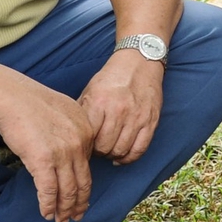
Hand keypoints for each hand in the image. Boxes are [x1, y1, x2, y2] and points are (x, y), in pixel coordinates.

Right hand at [0, 82, 97, 221]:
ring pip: (68, 190)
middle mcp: (79, 144)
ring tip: (62, 221)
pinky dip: (48, 204)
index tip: (81, 197)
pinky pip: (48, 190)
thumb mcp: (64, 111)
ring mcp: (63, 154)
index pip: (87, 166)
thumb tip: (71, 148)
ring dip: (65, 209)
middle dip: (80, 203)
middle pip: (83, 181)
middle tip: (77, 216)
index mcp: (86, 132)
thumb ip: (72, 130)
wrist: (13, 97)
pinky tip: (46, 214)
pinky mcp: (43, 161)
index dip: (84, 185)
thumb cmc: (32, 101)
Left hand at [79, 48, 164, 163]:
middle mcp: (118, 110)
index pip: (88, 137)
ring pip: (121, 151)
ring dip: (113, 155)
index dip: (84, 145)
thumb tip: (70, 135)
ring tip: (109, 150)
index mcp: (99, 102)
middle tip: (96, 148)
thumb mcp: (90, 91)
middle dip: (98, 152)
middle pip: (104, 147)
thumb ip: (81, 113)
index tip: (84, 144)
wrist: (139, 63)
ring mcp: (136, 117)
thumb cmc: (111, 78)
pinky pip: (140, 149)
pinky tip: (122, 156)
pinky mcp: (150, 121)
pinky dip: (129, 158)